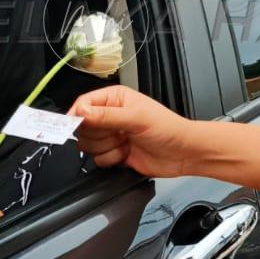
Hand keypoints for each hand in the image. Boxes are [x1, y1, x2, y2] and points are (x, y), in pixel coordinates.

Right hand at [69, 85, 190, 177]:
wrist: (183, 154)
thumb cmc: (167, 128)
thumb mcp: (136, 118)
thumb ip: (106, 116)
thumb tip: (80, 112)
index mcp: (114, 98)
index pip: (83, 104)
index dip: (77, 115)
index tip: (76, 126)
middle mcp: (109, 115)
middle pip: (82, 127)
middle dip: (98, 135)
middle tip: (118, 133)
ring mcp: (111, 135)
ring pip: (89, 145)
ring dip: (107, 148)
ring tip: (126, 143)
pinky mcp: (114, 153)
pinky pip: (98, 159)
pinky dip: (112, 159)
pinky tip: (127, 154)